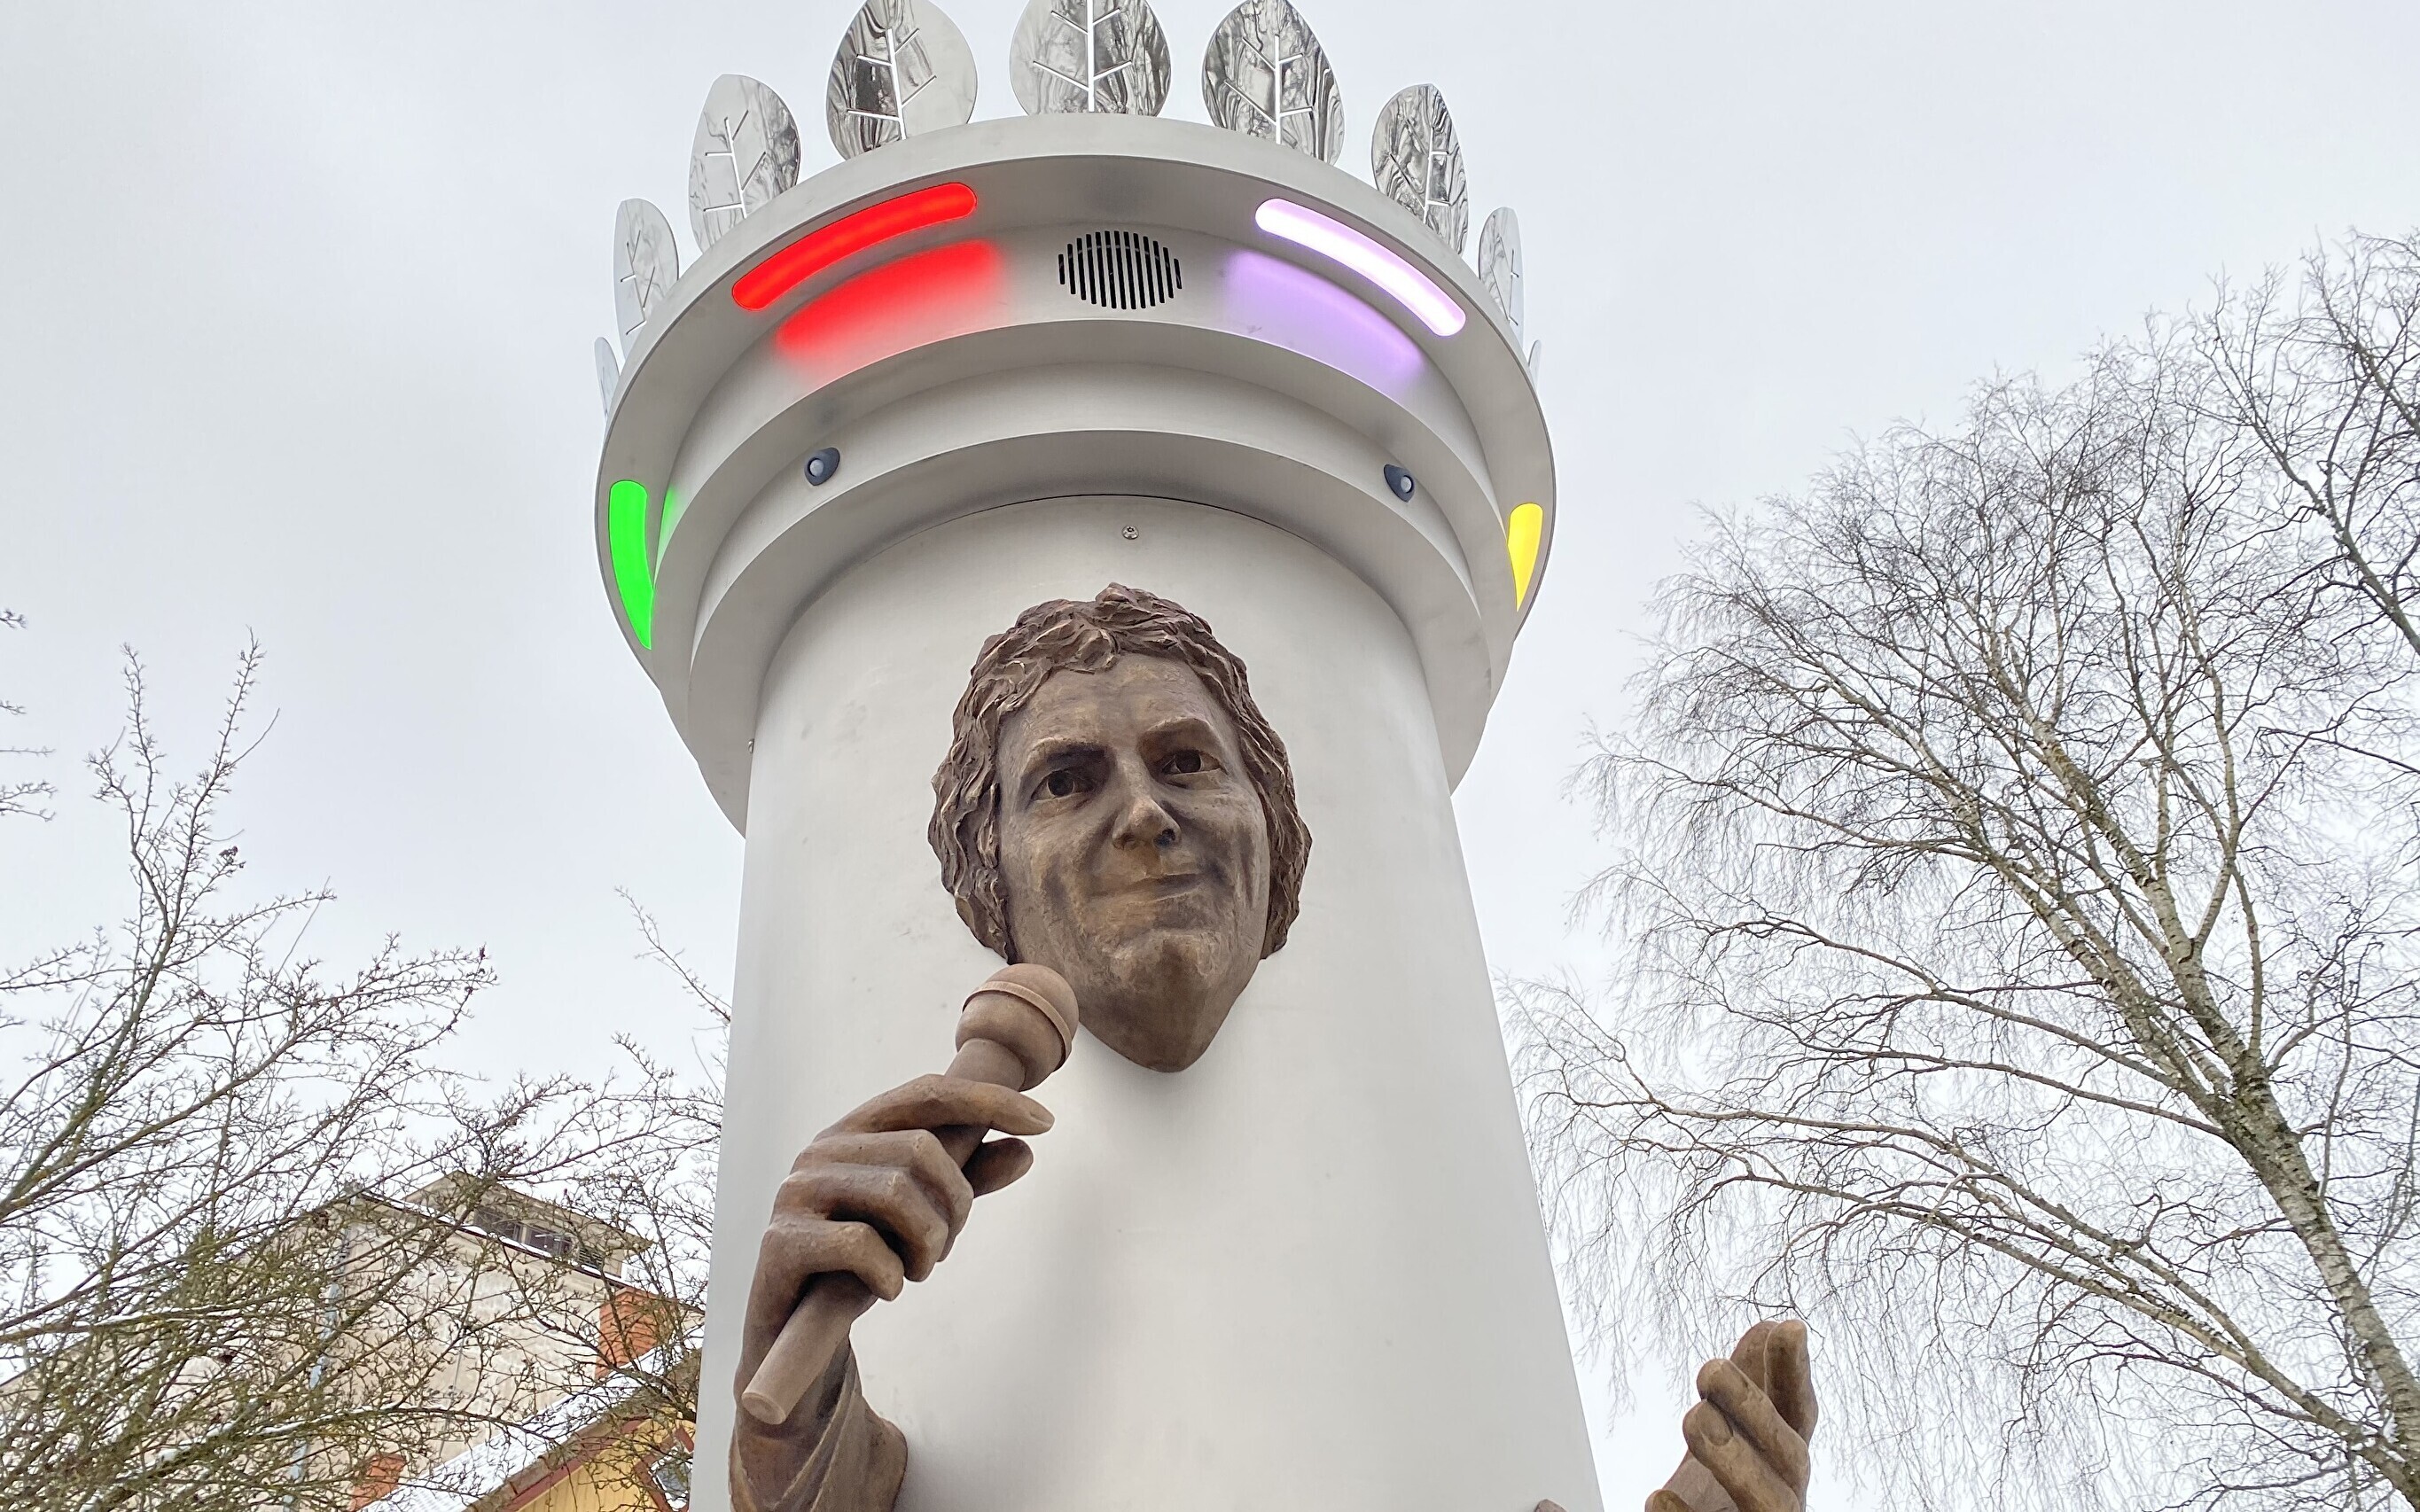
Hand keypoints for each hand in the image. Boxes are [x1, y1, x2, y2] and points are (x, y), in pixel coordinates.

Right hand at [736, 1074, 1054, 1395]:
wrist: (792, 1335)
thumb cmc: (859, 1262)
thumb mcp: (920, 1218)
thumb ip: (966, 1181)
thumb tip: (1026, 1150)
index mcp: (855, 1130)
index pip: (929, 1093)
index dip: (990, 1101)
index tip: (1047, 1124)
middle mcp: (820, 1149)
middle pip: (923, 1150)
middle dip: (956, 1206)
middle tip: (942, 1249)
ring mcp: (796, 1193)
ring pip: (897, 1194)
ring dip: (927, 1245)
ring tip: (915, 1270)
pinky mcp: (781, 1242)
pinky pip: (862, 1246)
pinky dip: (890, 1275)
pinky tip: (886, 1288)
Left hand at [1647, 1319, 1816, 1511]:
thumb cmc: (1728, 1497)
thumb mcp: (1740, 1435)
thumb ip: (1750, 1387)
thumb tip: (1767, 1324)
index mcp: (1784, 1462)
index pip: (1799, 1414)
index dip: (1797, 1374)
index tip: (1788, 1326)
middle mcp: (1784, 1498)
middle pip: (1788, 1455)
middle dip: (1755, 1409)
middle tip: (1709, 1368)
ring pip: (1767, 1503)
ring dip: (1734, 1460)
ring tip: (1694, 1418)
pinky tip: (1657, 1497)